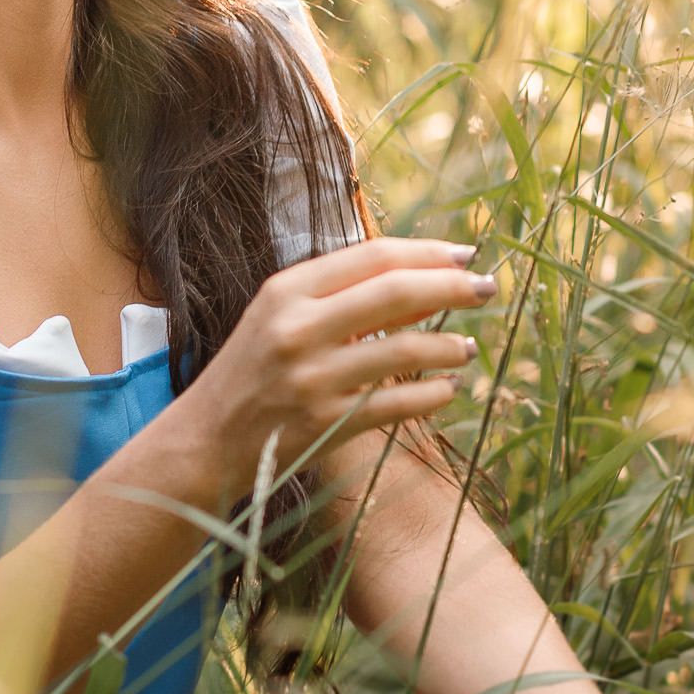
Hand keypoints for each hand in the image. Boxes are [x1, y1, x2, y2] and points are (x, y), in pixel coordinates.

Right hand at [188, 234, 495, 478]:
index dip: (427, 251)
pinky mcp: (325, 423)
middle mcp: (297, 328)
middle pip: (394, 292)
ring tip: (468, 348)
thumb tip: (424, 283)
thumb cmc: (251, 373)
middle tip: (488, 287)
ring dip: (449, 346)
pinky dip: (433, 394)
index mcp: (286, 291)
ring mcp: (312, 378)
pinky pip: (398, 403)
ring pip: (404, 349)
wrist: (205, 441)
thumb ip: (342, 297)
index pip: (372, 256)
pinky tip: (448, 390)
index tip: (466, 254)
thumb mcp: (282, 319)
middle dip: (452, 286)